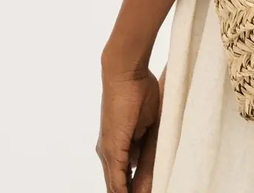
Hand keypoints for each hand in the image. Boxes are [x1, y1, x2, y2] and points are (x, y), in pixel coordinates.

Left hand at [97, 64, 161, 192]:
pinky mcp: (112, 148)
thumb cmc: (138, 91)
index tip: (144, 191)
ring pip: (116, 185)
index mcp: (116, 147)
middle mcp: (107, 152)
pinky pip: (117, 178)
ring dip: (129, 192)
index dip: (131, 189)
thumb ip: (140, 142)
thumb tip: (138, 160)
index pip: (122, 179)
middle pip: (117, 185)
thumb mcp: (145, 123)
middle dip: (131, 192)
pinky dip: (124, 190)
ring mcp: (108, 151)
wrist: (126, 73)